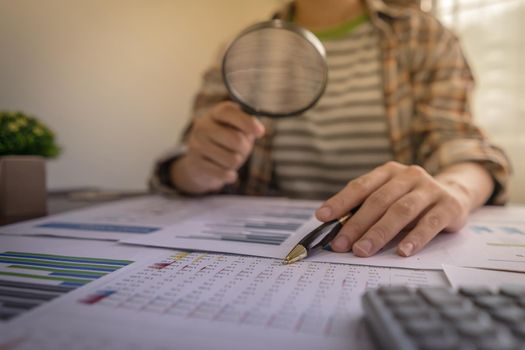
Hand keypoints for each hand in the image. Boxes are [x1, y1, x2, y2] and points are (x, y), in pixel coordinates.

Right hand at [170, 101, 264, 193]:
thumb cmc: (226, 142)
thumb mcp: (238, 131)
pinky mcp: (195, 163)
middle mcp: (203, 126)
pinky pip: (223, 173)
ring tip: (229, 159)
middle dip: (245, 149)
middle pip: (236, 140)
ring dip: (237, 163)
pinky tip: (226, 172)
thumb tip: (258, 130)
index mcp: (216, 113)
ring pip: (232, 160)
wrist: (200, 162)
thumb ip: (248, 127)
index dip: (247, 122)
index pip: (230, 112)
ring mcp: (196, 144)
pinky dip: (230, 175)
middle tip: (242, 150)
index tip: (260, 132)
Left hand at [315, 161, 472, 256]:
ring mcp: (430, 189)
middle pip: (378, 201)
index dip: (340, 201)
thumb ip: (367, 209)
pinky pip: (430, 223)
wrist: (455, 194)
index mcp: (388, 172)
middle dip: (356, 224)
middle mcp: (408, 176)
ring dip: (379, 233)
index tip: (322, 217)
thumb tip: (337, 232)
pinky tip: (402, 251)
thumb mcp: (389, 198)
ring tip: (363, 250)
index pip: (360, 186)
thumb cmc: (410, 200)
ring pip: (400, 211)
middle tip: (341, 245)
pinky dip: (415, 238)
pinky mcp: (449, 206)